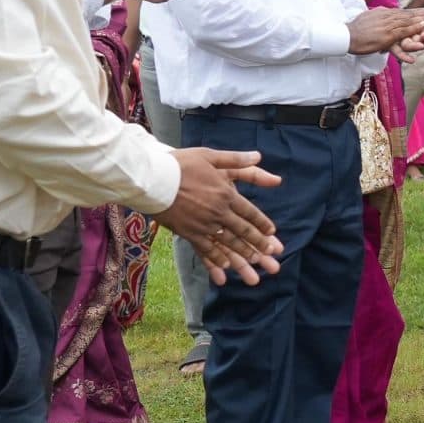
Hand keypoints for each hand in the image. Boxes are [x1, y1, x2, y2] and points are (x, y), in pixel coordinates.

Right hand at [155, 147, 284, 284]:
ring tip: (254, 267)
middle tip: (271, 255)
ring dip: (243, 256)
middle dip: (258, 244)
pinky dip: (216, 258)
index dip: (262, 224)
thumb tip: (259, 156)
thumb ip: (236, 159)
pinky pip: (205, 248)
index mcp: (226, 194)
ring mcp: (203, 224)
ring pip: (228, 243)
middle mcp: (218, 212)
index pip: (250, 212)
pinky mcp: (188, 232)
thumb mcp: (210, 156)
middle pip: (243, 231)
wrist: (151, 178)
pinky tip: (225, 267)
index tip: (272, 233)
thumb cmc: (180, 164)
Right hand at [347, 7, 423, 54]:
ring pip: (409, 21)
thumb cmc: (353, 27)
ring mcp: (388, 25)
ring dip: (423, 19)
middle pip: (410, 14)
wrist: (346, 35)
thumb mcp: (364, 10)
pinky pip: (403, 32)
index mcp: (385, 12)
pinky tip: (423, 27)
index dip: (419, 11)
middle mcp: (388, 16)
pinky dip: (413, 28)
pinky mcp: (386, 35)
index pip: (405, 11)